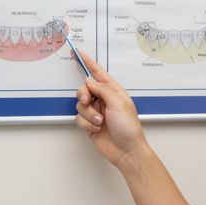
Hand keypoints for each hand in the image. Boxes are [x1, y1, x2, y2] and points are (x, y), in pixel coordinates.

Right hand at [74, 51, 147, 167]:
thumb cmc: (129, 128)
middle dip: (84, 95)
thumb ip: (102, 89)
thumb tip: (89, 81)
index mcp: (114, 91)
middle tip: (89, 101)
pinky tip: (96, 129)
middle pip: (84, 89)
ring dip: (89, 114)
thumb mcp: (118, 103)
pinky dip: (86, 123)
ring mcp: (96, 112)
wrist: (126, 151)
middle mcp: (104, 100)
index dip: (87, 62)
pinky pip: (79, 118)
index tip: (76, 53)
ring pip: (80, 105)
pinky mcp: (89, 123)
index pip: (98, 73)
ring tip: (100, 122)